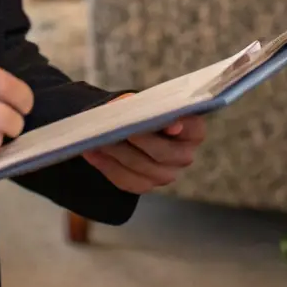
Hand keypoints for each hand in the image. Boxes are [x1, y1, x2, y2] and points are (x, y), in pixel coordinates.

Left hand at [83, 111, 206, 193]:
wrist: (127, 128)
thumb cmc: (140, 110)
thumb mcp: (143, 102)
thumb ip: (141, 104)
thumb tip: (127, 106)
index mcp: (192, 130)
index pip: (193, 130)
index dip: (183, 128)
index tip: (170, 125)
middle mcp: (184, 156)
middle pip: (164, 154)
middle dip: (140, 141)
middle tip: (120, 130)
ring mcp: (166, 174)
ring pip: (143, 169)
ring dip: (118, 154)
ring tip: (98, 140)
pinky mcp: (146, 184)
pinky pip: (127, 181)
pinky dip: (108, 166)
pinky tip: (92, 153)